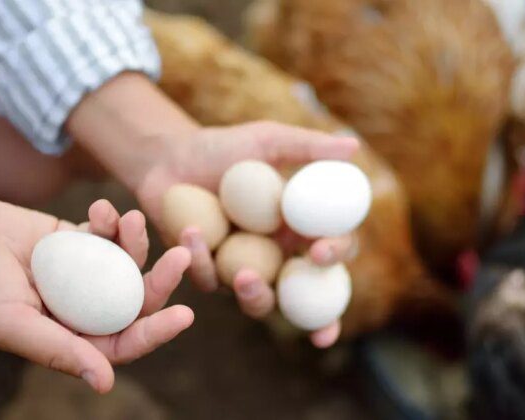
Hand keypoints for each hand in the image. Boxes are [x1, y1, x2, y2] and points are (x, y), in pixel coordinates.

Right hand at [0, 192, 191, 392]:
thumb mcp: (8, 321)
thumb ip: (56, 350)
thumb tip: (104, 384)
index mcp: (65, 338)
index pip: (121, 344)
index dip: (155, 333)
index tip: (185, 314)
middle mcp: (77, 309)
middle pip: (131, 301)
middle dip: (160, 281)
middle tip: (182, 255)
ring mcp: (77, 274)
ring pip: (123, 264)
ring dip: (136, 242)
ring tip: (133, 219)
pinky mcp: (72, 240)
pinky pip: (104, 233)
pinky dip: (110, 221)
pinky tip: (104, 208)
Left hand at [135, 122, 357, 347]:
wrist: (170, 158)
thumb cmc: (223, 147)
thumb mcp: (266, 141)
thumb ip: (308, 147)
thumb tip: (354, 146)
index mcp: (302, 227)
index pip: (335, 248)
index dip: (337, 254)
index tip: (321, 250)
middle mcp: (280, 256)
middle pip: (306, 296)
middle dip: (307, 309)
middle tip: (301, 279)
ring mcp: (245, 269)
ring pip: (260, 302)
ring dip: (256, 297)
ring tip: (243, 277)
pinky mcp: (209, 274)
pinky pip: (210, 279)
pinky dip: (200, 259)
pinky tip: (190, 232)